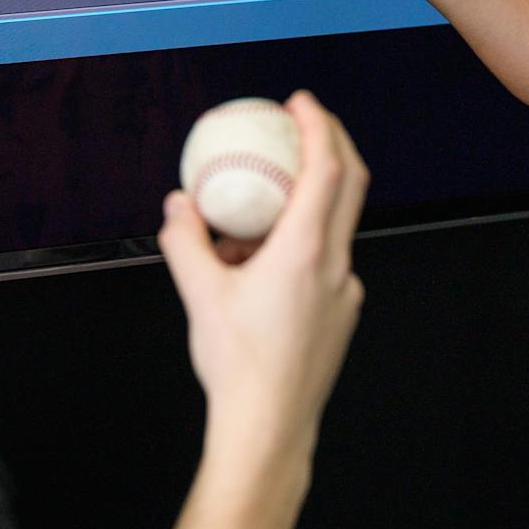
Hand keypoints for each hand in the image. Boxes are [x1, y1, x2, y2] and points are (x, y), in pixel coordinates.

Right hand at [155, 91, 367, 472]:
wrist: (270, 426)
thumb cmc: (237, 363)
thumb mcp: (199, 294)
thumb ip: (186, 241)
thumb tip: (178, 204)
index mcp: (305, 250)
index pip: (327, 168)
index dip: (319, 126)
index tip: (300, 102)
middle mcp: (335, 264)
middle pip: (351, 184)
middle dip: (332, 142)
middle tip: (302, 122)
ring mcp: (345, 289)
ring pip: (338, 223)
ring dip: (313, 196)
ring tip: (265, 200)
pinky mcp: (343, 312)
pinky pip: (329, 258)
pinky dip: (307, 238)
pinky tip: (266, 259)